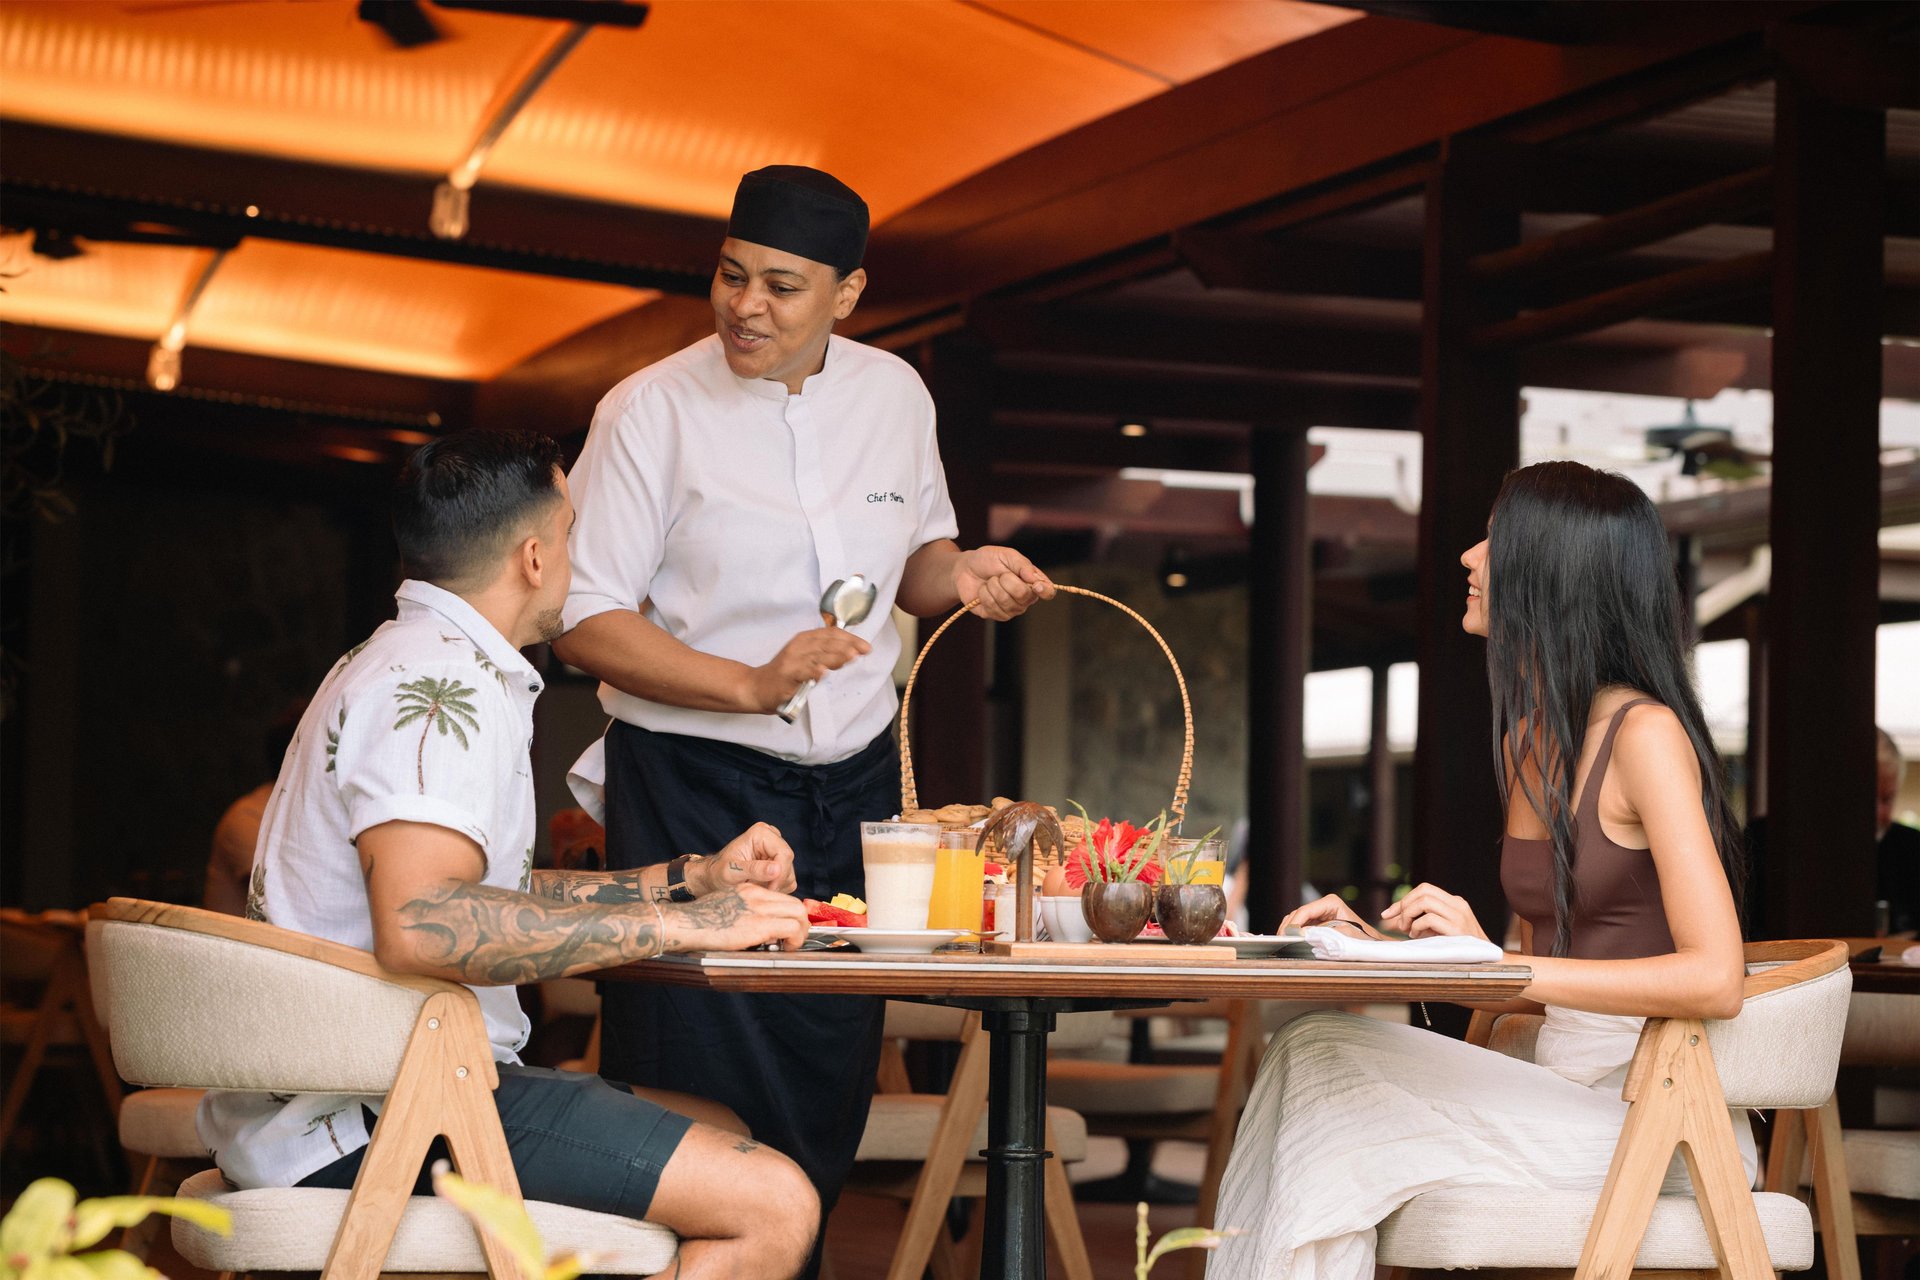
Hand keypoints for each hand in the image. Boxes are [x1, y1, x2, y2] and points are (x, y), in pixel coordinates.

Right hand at [662, 884, 809, 953]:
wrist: (686, 923)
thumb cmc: (699, 920)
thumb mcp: (725, 905)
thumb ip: (744, 911)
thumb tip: (759, 930)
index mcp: (749, 889)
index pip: (782, 898)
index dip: (789, 915)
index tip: (786, 929)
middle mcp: (757, 895)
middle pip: (796, 904)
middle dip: (801, 923)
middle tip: (794, 939)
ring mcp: (760, 908)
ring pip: (798, 914)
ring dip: (800, 932)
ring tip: (791, 944)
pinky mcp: (760, 924)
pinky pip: (792, 928)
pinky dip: (795, 939)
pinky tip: (785, 948)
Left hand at [690, 822, 797, 895]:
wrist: (714, 877)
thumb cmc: (719, 872)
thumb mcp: (732, 872)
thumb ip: (754, 870)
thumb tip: (777, 869)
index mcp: (761, 833)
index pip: (784, 854)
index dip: (780, 874)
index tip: (769, 889)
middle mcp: (772, 837)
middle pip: (788, 864)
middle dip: (775, 881)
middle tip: (757, 889)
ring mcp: (777, 850)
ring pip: (789, 874)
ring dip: (774, 885)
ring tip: (754, 886)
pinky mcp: (780, 862)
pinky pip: (787, 880)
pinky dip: (775, 888)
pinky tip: (759, 886)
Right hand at [745, 626, 870, 712]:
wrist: (757, 687)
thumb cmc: (785, 673)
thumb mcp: (805, 657)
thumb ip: (824, 652)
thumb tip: (850, 650)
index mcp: (804, 639)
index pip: (830, 634)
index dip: (849, 638)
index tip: (865, 646)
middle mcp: (799, 646)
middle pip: (826, 643)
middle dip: (847, 646)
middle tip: (864, 650)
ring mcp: (792, 661)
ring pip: (817, 656)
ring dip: (835, 656)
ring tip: (851, 656)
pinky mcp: (786, 676)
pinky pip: (801, 673)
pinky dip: (813, 672)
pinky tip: (823, 672)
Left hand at [954, 546, 1054, 621]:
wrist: (966, 568)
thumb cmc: (989, 560)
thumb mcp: (1006, 555)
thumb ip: (1023, 565)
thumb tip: (1036, 580)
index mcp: (1032, 582)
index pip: (1048, 592)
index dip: (1045, 591)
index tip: (1036, 586)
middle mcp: (1024, 598)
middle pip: (1024, 596)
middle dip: (1007, 581)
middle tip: (1000, 575)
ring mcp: (1011, 609)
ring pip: (1007, 602)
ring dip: (994, 587)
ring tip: (990, 581)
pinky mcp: (995, 615)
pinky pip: (993, 608)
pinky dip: (985, 595)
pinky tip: (983, 590)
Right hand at [1280, 893, 1383, 938]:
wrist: (1373, 944)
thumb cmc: (1363, 939)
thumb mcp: (1344, 935)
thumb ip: (1323, 932)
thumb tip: (1302, 933)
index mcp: (1331, 902)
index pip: (1305, 910)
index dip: (1294, 923)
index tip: (1287, 935)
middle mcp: (1323, 905)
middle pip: (1298, 913)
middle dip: (1289, 926)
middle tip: (1281, 940)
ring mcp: (1320, 912)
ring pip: (1297, 918)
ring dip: (1290, 929)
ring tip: (1283, 941)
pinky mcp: (1318, 922)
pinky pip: (1301, 925)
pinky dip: (1295, 932)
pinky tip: (1290, 940)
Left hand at [1380, 883, 1488, 940]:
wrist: (1487, 965)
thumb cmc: (1457, 949)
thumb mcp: (1436, 931)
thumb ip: (1417, 922)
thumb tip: (1390, 920)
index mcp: (1454, 903)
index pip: (1424, 889)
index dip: (1403, 900)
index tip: (1387, 915)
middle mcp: (1458, 905)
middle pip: (1424, 890)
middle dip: (1404, 905)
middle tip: (1400, 924)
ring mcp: (1459, 916)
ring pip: (1425, 901)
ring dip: (1409, 915)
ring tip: (1409, 930)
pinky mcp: (1458, 929)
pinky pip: (1429, 918)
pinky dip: (1417, 927)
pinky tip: (1418, 937)